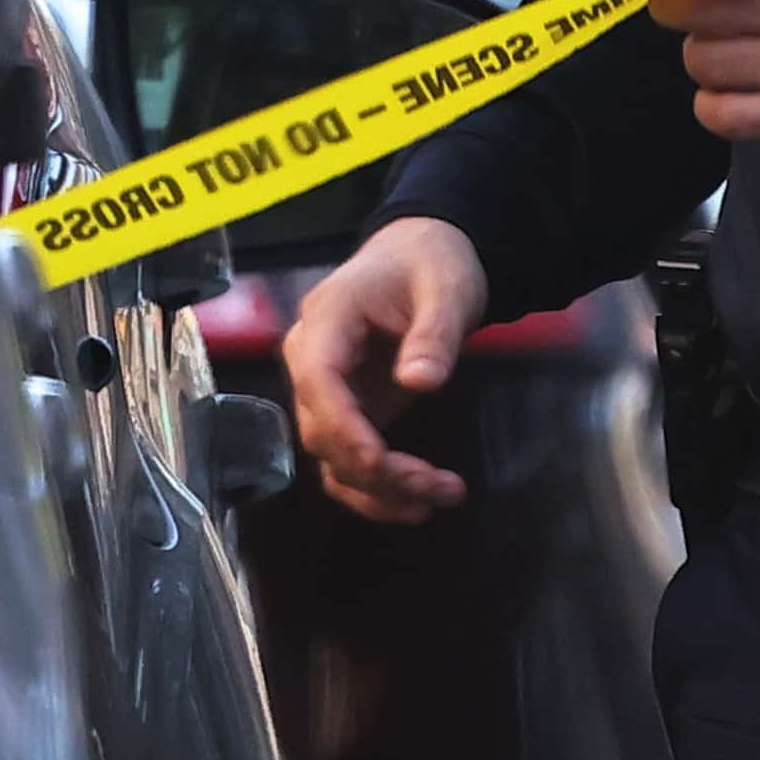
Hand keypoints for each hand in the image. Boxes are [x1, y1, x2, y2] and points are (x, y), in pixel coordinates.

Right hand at [282, 215, 489, 522]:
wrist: (422, 255)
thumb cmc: (430, 264)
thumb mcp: (446, 290)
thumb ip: (432, 334)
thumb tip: (419, 383)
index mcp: (326, 323)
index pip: (318, 382)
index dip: (345, 429)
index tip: (382, 464)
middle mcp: (313, 361)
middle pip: (322, 431)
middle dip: (375, 470)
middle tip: (440, 487)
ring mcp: (328, 390)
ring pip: (331, 457)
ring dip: (378, 491)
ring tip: (439, 500)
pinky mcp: (350, 409)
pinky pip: (347, 459)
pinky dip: (377, 489)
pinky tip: (417, 504)